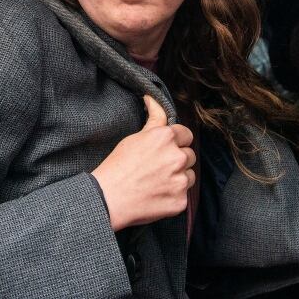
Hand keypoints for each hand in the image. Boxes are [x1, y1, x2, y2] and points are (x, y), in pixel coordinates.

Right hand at [91, 95, 195, 231]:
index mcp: (167, 137)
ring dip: (179, 177)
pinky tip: (157, 195)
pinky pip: (184, 195)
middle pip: (190, 155)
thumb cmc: (118, 166)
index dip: (176, 141)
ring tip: (157, 181)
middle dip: (178, 159)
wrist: (109, 198)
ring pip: (189, 175)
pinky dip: (173, 195)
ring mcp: (181, 180)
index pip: (186, 134)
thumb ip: (154, 118)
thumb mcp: (135, 136)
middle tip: (158, 166)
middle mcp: (178, 157)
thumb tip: (152, 98)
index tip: (166, 148)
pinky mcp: (181, 200)